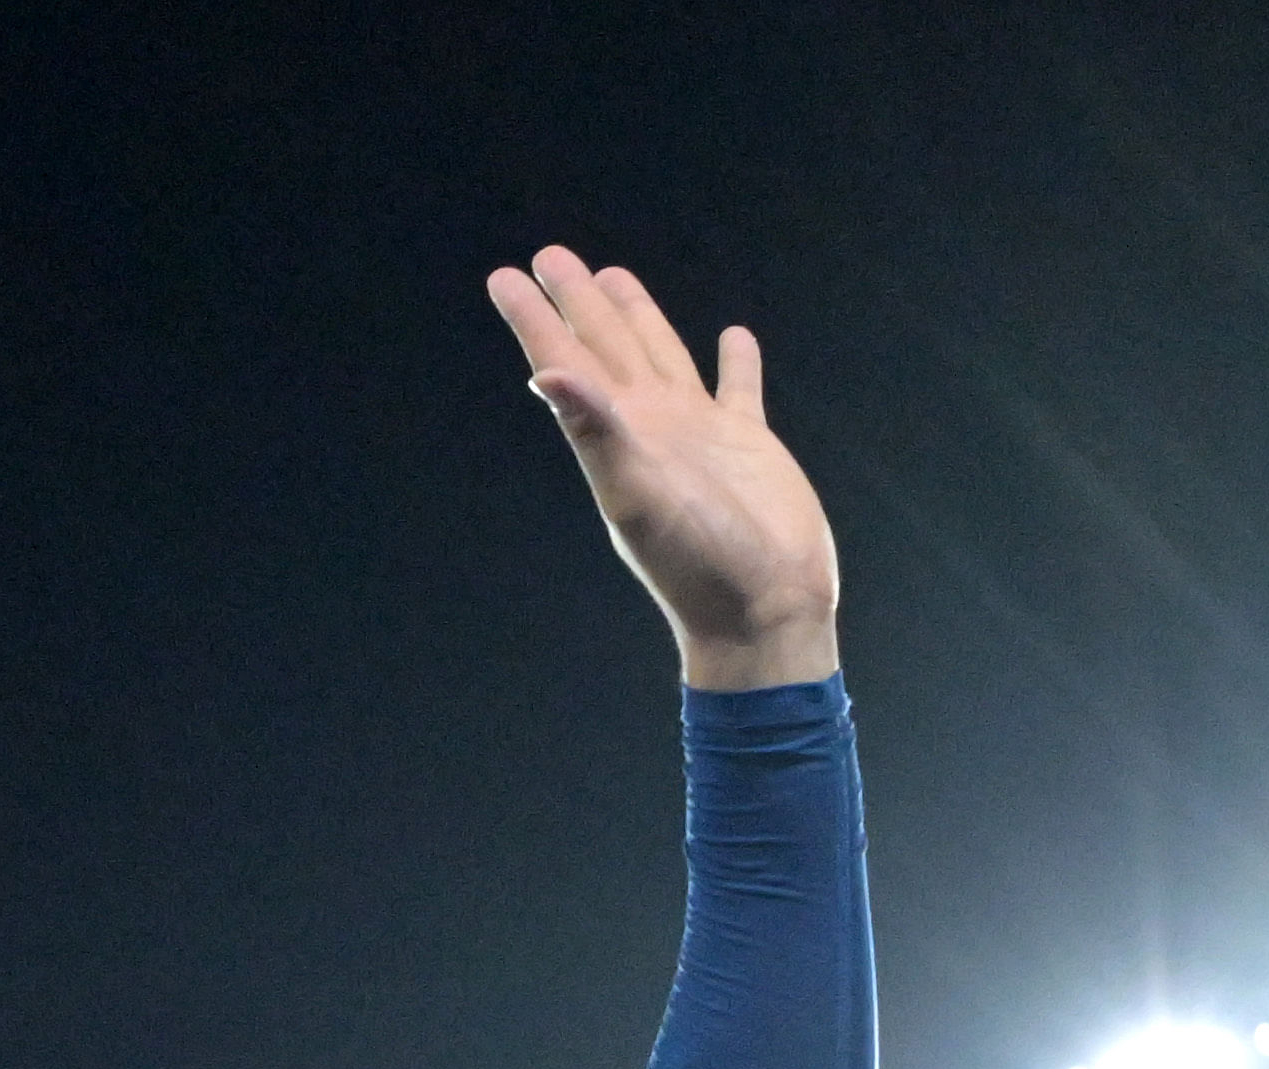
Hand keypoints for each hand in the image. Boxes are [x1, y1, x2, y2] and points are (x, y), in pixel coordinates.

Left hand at [484, 245, 838, 688]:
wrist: (763, 611)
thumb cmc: (698, 565)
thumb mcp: (638, 497)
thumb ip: (595, 432)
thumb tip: (544, 373)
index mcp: (618, 435)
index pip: (566, 362)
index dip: (535, 320)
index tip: (505, 277)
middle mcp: (651, 427)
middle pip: (606, 347)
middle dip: (577, 302)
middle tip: (549, 257)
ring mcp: (699, 434)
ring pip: (662, 356)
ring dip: (637, 318)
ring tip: (615, 276)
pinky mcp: (749, 445)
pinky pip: (738, 388)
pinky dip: (735, 362)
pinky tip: (733, 337)